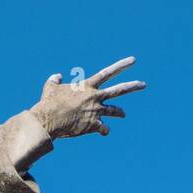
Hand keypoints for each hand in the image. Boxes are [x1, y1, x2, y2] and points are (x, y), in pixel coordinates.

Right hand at [30, 57, 145, 139]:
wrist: (49, 119)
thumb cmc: (49, 103)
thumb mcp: (50, 87)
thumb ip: (55, 80)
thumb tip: (57, 76)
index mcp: (87, 86)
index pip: (108, 73)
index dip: (121, 66)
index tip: (133, 61)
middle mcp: (95, 97)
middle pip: (118, 90)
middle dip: (132, 86)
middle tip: (143, 84)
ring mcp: (96, 112)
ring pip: (114, 111)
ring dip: (120, 112)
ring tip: (123, 114)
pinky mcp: (93, 126)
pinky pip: (104, 129)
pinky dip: (104, 130)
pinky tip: (104, 131)